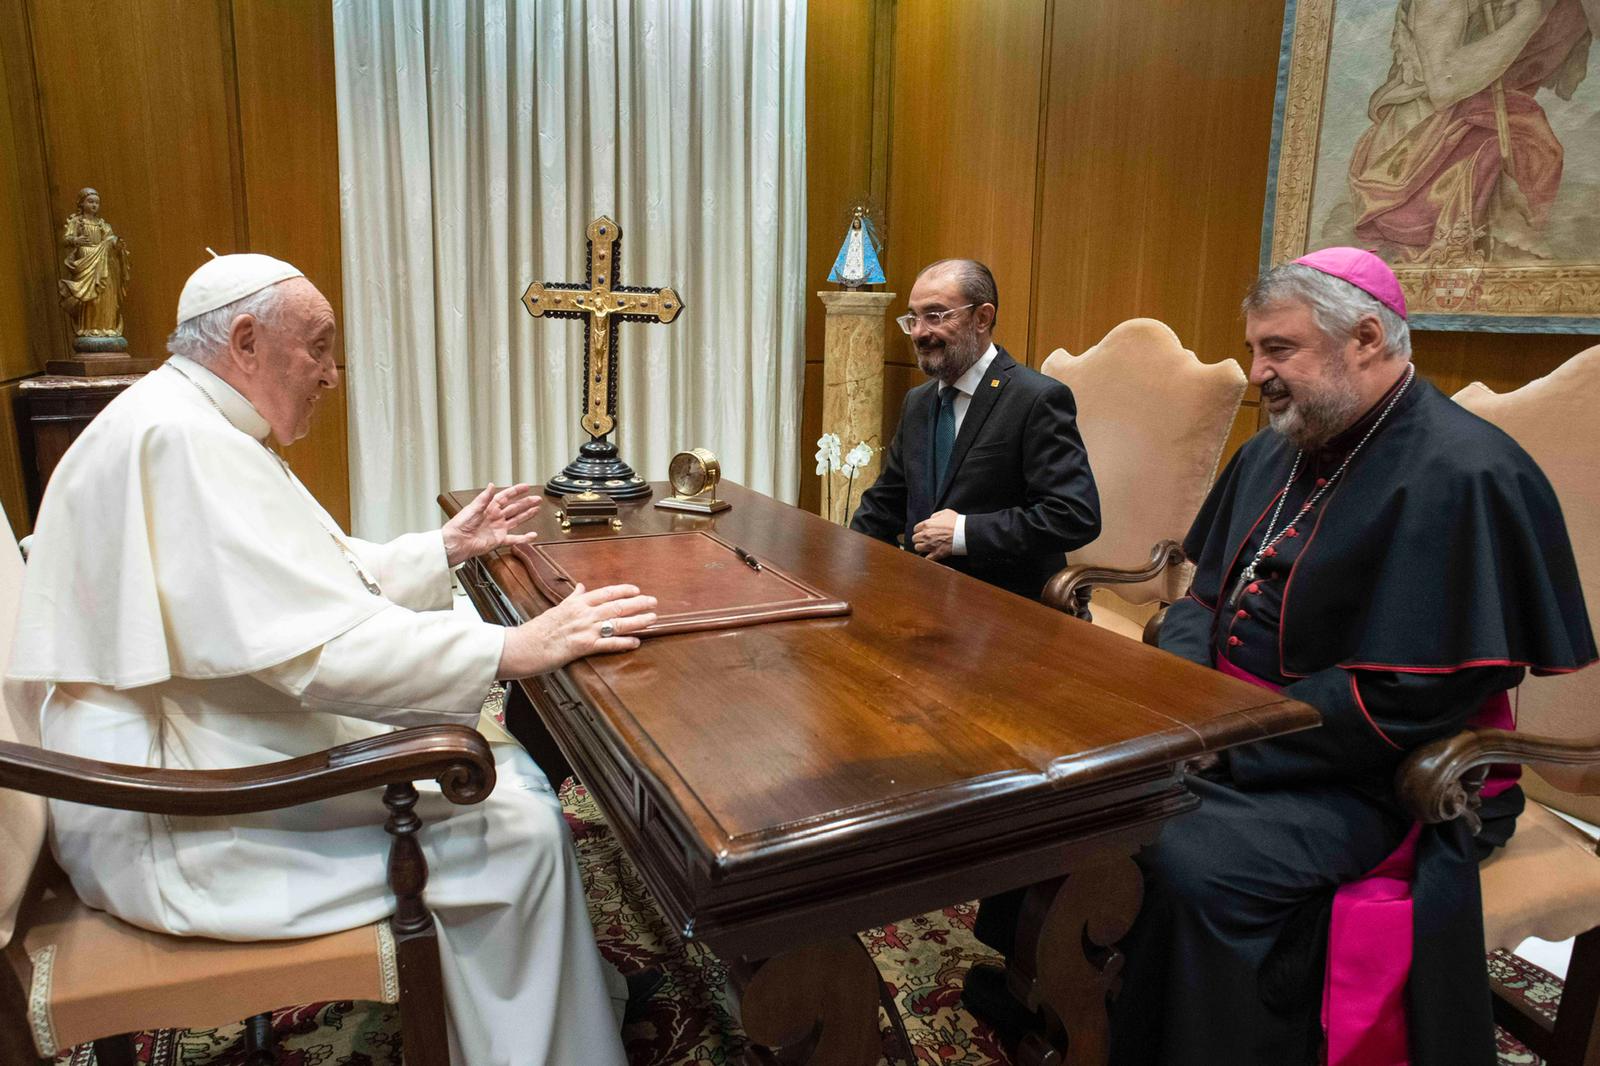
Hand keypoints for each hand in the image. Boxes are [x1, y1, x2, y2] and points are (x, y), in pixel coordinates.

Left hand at [443, 482, 540, 565]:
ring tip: (537, 509)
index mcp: (488, 507)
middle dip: (526, 502)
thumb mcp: (473, 508)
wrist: (456, 543)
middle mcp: (495, 516)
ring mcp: (498, 528)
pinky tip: (532, 535)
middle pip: (514, 507)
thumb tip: (491, 485)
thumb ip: (484, 498)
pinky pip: (514, 539)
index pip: (506, 496)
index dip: (516, 491)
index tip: (526, 487)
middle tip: (537, 498)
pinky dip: (524, 538)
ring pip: (516, 520)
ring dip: (527, 515)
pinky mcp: (499, 540)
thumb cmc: (459, 525)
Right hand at [498, 583, 658, 677]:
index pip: (605, 592)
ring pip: (616, 623)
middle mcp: (582, 614)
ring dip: (637, 620)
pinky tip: (636, 642)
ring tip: (652, 619)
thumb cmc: (538, 630)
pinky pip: (608, 644)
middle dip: (638, 603)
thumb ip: (572, 597)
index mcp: (576, 603)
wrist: (522, 647)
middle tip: (653, 601)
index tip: (637, 589)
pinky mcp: (582, 647)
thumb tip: (581, 586)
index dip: (623, 590)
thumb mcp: (556, 608)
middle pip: (616, 606)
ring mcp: (583, 630)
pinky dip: (623, 642)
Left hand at [912, 509, 958, 560]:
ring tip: (926, 547)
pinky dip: (928, 557)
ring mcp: (930, 545)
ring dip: (921, 547)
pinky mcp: (936, 553)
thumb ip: (935, 515)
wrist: (964, 533)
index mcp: (927, 524)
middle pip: (915, 539)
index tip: (922, 532)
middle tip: (924, 539)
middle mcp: (926, 535)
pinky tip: (930, 555)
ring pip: (918, 548)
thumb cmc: (956, 522)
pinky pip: (926, 558)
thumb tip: (931, 519)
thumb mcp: (945, 512)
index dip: (919, 530)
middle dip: (919, 539)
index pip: (915, 529)